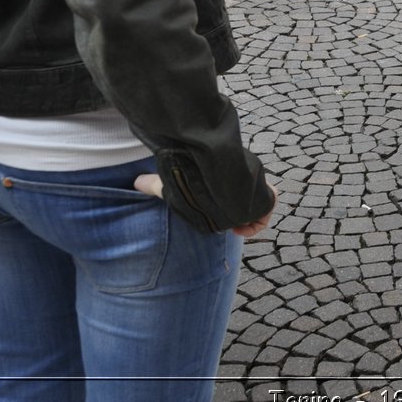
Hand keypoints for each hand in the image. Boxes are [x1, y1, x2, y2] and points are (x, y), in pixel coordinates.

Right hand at [134, 174, 278, 236]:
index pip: (232, 199)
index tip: (215, 219)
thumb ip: (155, 184)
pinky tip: (240, 229)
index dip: (225, 210)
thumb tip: (134, 182)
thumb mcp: (172, 183)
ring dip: (248, 220)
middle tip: (226, 227)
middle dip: (237, 216)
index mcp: (226, 184)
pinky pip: (268, 210)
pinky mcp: (265, 196)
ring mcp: (255, 190)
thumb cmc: (192, 177)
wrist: (212, 172)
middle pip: (247, 202)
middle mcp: (243, 187)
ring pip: (259, 206)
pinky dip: (257, 224)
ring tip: (235, 228)